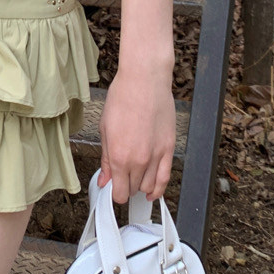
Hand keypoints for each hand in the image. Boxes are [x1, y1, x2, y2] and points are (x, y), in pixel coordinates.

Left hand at [97, 62, 174, 203]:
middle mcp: (139, 161)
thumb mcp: (105, 129)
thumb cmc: (123, 98)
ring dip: (141, 187)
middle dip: (126, 186)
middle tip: (122, 177)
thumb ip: (106, 159)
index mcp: (119, 157)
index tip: (112, 187)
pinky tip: (152, 191)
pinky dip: (159, 189)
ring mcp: (156, 156)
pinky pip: (166, 178)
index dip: (114, 193)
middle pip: (133, 190)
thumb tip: (104, 179)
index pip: (118, 192)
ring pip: (150, 187)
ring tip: (135, 178)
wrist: (144, 80)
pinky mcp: (169, 149)